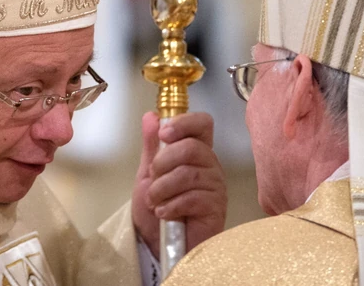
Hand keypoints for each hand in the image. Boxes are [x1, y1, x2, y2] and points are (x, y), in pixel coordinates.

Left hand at [131, 111, 226, 258]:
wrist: (158, 245)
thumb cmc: (157, 210)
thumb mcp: (147, 174)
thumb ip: (152, 146)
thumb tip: (151, 116)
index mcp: (195, 152)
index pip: (202, 124)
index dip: (184, 123)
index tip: (164, 134)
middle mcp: (209, 165)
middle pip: (191, 147)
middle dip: (163, 163)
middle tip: (153, 179)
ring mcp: (215, 186)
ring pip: (188, 173)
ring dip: (162, 188)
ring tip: (155, 201)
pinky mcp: (216, 208)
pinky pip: (192, 197)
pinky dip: (170, 205)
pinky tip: (165, 212)